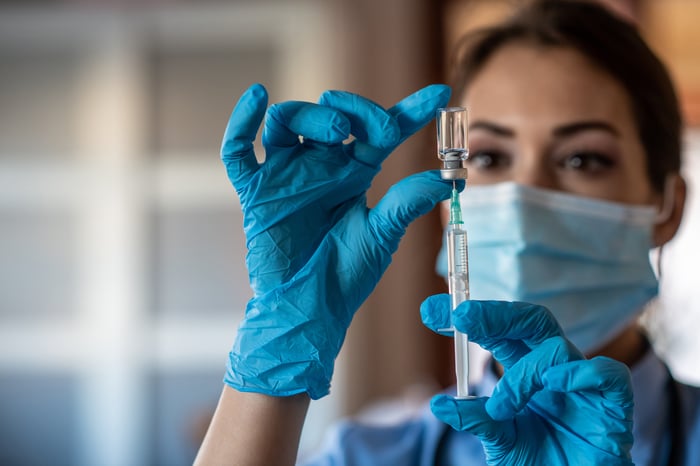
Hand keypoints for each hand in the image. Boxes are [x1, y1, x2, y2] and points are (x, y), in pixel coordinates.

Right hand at [223, 84, 453, 398]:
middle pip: (331, 113)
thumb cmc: (344, 276)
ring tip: (338, 134)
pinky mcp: (256, 192)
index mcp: (353, 173)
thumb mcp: (381, 236)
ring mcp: (285, 176)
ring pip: (287, 121)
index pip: (380, 131)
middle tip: (375, 131)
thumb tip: (446, 180)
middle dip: (355, 110)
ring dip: (311, 115)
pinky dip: (242, 122)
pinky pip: (239, 150)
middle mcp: (319, 167)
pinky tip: (257, 95)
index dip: (409, 111)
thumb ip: (406, 203)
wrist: (309, 309)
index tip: (439, 94)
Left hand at [421, 297, 633, 464]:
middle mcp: (552, 371)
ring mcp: (583, 385)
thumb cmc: (540, 464)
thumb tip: (438, 406)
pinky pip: (609, 375)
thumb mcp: (500, 442)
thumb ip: (476, 420)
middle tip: (462, 317)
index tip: (430, 312)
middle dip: (495, 314)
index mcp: (525, 373)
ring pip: (557, 348)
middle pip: (530, 321)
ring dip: (525, 373)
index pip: (498, 333)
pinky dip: (583, 373)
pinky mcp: (613, 407)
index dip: (469, 318)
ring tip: (504, 407)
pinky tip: (556, 383)